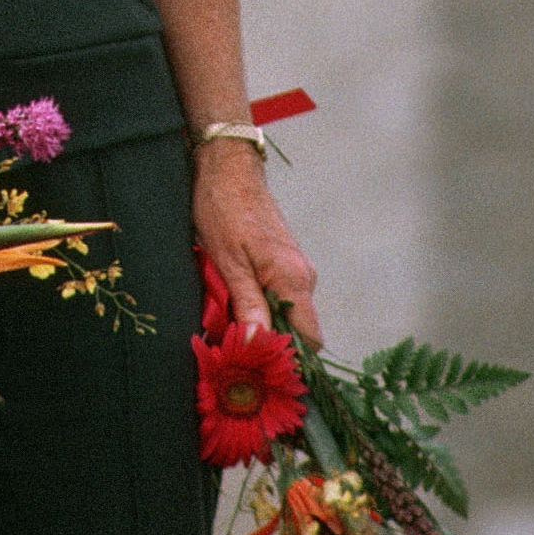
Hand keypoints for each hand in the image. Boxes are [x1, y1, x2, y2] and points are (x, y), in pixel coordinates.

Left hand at [192, 139, 321, 344]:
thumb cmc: (223, 209)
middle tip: (235, 345)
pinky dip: (259, 301)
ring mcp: (296, 266)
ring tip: (229, 319)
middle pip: (296, 328)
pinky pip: (279, 292)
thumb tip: (261, 343)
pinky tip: (234, 298)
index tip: (261, 367)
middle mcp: (304, 275)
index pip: (310, 339)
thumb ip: (249, 304)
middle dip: (269, 339)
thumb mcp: (228, 262)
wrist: (227, 167)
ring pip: (285, 310)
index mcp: (294, 279)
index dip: (289, 357)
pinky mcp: (284, 259)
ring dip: (261, 319)